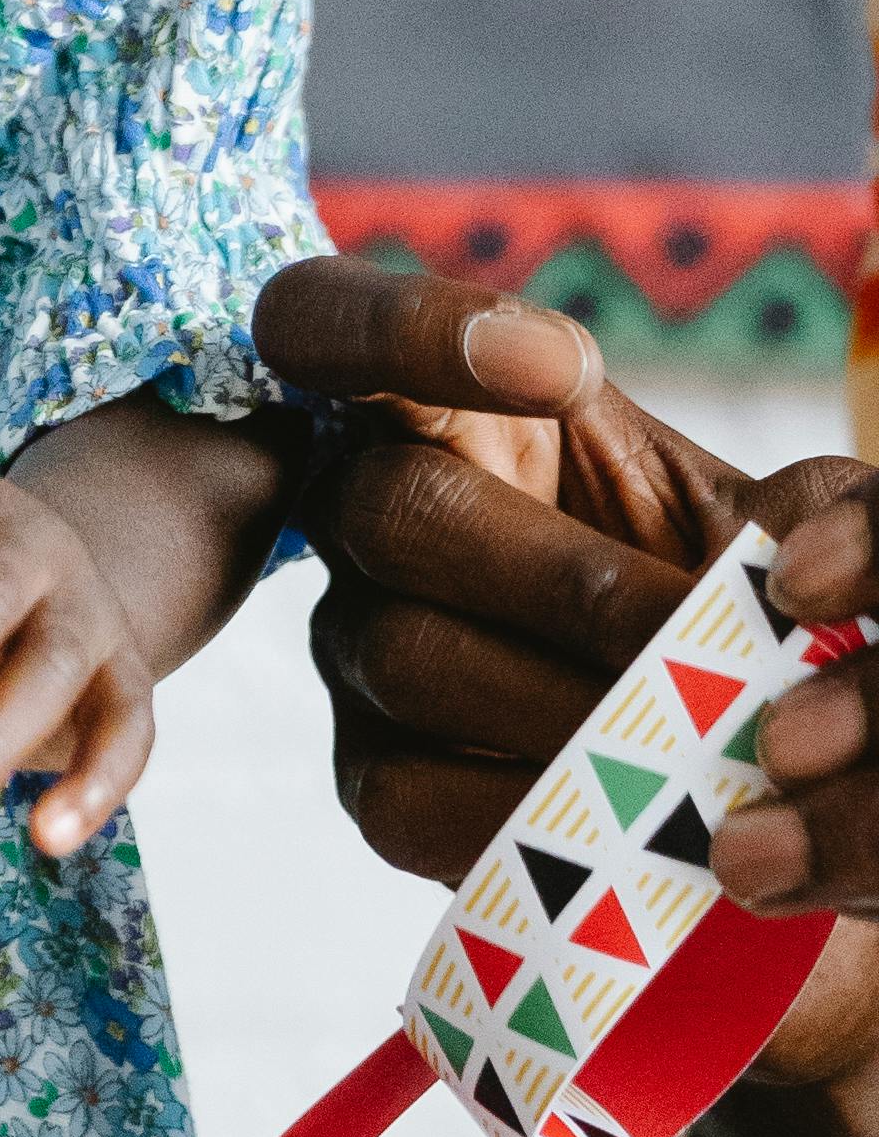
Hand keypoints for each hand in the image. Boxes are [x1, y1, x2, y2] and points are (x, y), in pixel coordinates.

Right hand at [255, 255, 878, 1087]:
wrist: (739, 749)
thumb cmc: (732, 596)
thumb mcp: (784, 525)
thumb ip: (808, 511)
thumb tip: (786, 558)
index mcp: (442, 408)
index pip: (329, 323)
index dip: (403, 328)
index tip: (565, 368)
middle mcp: (364, 512)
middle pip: (391, 507)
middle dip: (560, 578)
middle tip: (692, 635)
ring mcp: (355, 645)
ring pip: (408, 653)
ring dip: (565, 699)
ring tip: (693, 738)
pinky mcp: (373, 778)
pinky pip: (412, 794)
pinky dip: (532, 808)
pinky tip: (627, 813)